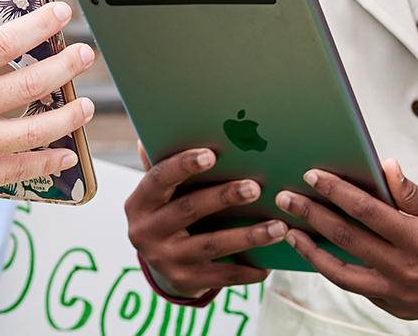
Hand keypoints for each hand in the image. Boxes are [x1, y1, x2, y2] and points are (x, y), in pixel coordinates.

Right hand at [0, 2, 95, 202]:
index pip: (3, 42)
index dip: (38, 25)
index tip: (62, 14)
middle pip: (29, 83)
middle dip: (66, 66)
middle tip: (86, 55)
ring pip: (33, 129)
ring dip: (68, 117)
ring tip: (87, 106)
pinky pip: (16, 170)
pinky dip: (45, 164)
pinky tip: (66, 156)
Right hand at [125, 149, 285, 297]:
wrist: (161, 266)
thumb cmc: (169, 214)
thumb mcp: (160, 194)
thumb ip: (163, 167)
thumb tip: (151, 135)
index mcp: (139, 204)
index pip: (159, 179)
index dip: (184, 165)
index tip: (212, 154)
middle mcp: (145, 232)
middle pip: (189, 209)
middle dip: (224, 197)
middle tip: (255, 187)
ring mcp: (164, 259)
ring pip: (211, 245)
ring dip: (247, 236)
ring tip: (278, 227)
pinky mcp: (184, 281)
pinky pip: (220, 276)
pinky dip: (246, 271)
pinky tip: (268, 265)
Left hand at [276, 158, 417, 319]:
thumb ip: (411, 192)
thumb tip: (385, 167)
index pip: (366, 210)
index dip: (336, 191)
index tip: (312, 176)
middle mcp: (406, 269)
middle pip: (346, 239)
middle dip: (312, 215)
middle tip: (286, 200)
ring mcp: (398, 293)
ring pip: (341, 274)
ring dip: (311, 252)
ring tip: (290, 233)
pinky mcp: (394, 307)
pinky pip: (357, 288)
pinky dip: (335, 270)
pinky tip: (318, 253)